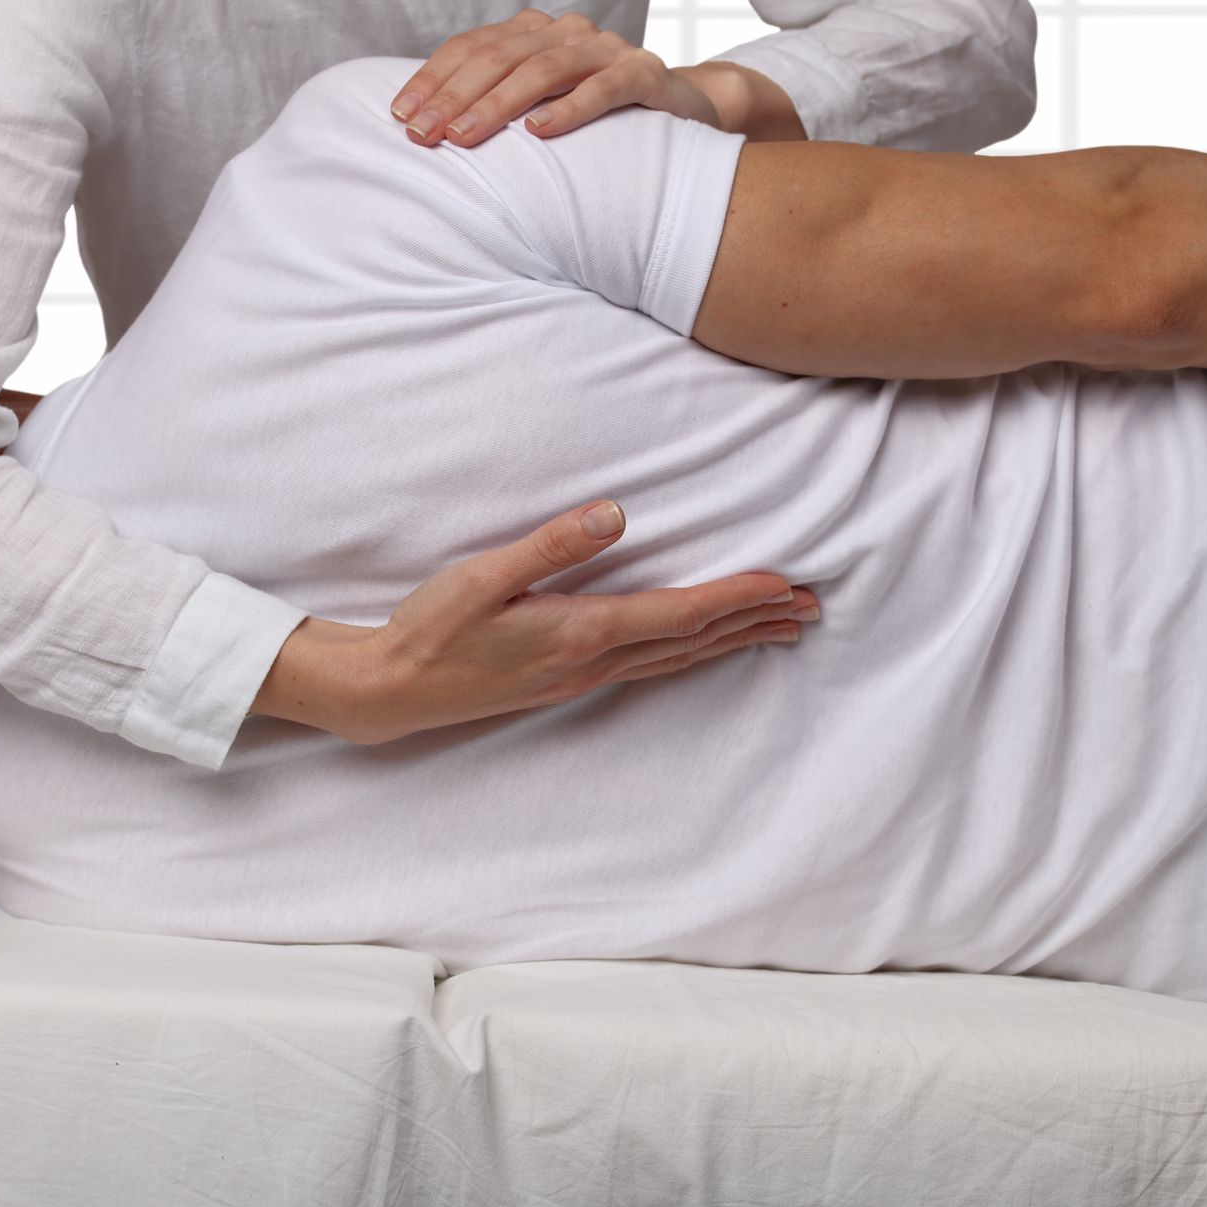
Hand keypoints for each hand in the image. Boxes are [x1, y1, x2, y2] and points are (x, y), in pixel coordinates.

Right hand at [250, 499, 818, 743]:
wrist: (393, 691)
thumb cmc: (432, 628)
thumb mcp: (482, 576)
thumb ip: (549, 545)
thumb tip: (613, 515)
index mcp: (579, 632)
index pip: (678, 613)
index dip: (736, 597)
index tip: (786, 584)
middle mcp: (592, 661)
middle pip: (693, 641)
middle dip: (755, 621)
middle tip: (814, 607)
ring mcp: (583, 677)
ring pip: (678, 658)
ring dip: (733, 640)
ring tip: (781, 629)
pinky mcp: (570, 681)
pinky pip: (653, 667)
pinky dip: (693, 653)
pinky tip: (702, 649)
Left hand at [390, 9, 720, 147]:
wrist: (684, 115)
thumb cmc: (600, 122)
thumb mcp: (544, 109)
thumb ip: (499, 107)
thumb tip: (431, 133)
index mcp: (536, 35)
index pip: (472, 47)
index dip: (434, 79)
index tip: (401, 115)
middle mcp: (567, 33)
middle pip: (499, 56)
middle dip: (454, 96)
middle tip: (423, 135)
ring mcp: (607, 50)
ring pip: (543, 70)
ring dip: (497, 105)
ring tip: (465, 137)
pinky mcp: (645, 75)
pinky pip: (603, 88)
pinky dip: (569, 109)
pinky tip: (539, 132)